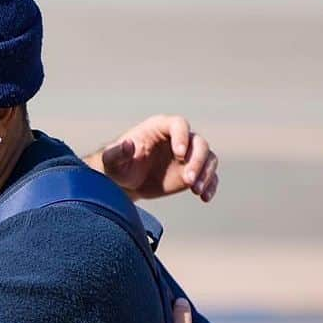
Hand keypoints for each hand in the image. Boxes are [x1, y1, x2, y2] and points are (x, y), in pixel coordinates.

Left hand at [85, 115, 218, 202]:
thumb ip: (117, 152)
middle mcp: (178, 138)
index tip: (179, 154)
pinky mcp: (192, 171)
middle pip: (199, 142)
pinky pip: (208, 175)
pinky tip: (204, 198)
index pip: (179, 124)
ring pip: (208, 157)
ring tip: (197, 191)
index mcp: (160, 127)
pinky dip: (210, 185)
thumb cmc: (118, 166)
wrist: (125, 184)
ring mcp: (188, 155)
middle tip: (189, 180)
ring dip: (207, 173)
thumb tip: (128, 145)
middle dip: (197, 160)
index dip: (182, 137)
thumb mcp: (112, 161)